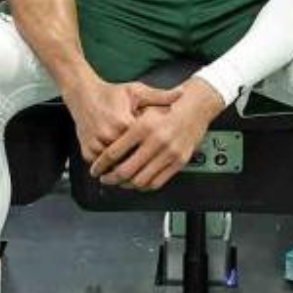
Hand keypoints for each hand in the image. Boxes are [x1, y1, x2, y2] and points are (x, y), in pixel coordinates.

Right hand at [61, 78, 179, 164]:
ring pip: (114, 166)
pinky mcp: (86, 150)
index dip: (152, 153)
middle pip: (129, 160)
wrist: (83, 94)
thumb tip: (181, 93)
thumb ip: (159, 96)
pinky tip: (118, 169)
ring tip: (136, 174)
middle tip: (150, 170)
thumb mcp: (137, 91)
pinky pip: (101, 166)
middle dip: (139, 166)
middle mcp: (108, 135)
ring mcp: (96, 144)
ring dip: (124, 171)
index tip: (160, 155)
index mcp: (124, 122)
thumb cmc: (112, 94)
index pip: (142, 146)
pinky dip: (109, 169)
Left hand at [90, 78, 227, 191]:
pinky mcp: (179, 162)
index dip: (101, 164)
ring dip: (126, 184)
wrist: (196, 107)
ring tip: (119, 181)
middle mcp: (157, 141)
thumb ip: (124, 124)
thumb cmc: (168, 106)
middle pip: (125, 170)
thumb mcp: (144, 107)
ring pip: (140, 180)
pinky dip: (144, 186)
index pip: (114, 152)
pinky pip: (157, 182)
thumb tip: (104, 142)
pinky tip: (136, 182)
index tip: (95, 169)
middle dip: (110, 178)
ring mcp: (169, 153)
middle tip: (104, 178)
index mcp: (144, 126)